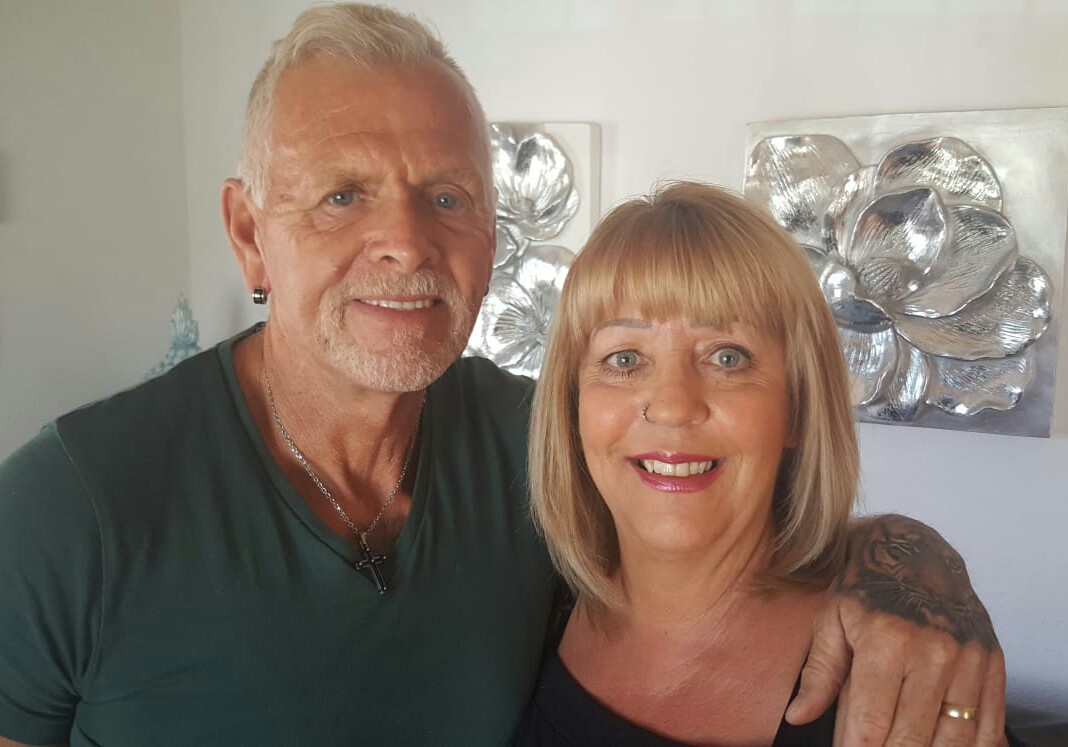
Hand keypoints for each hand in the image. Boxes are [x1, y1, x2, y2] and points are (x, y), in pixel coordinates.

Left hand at [785, 514, 1005, 745]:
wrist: (916, 552)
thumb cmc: (867, 589)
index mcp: (885, 641)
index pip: (871, 721)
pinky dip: (971, 746)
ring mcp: (966, 659)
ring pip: (953, 737)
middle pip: (912, 736)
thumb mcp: (831, 621)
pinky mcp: (991, 663)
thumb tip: (798, 716)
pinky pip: (988, 724)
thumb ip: (819, 674)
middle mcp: (931, 651)